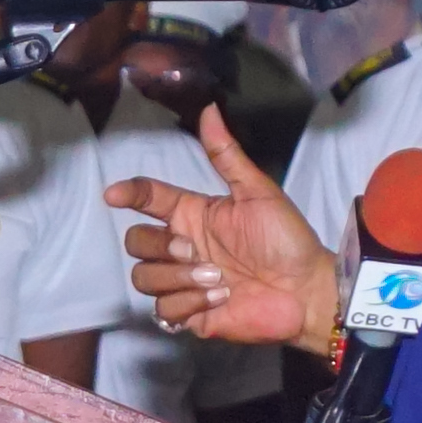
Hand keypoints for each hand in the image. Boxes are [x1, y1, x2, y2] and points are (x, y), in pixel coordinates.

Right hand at [107, 108, 337, 349]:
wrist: (306, 290)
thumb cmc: (287, 240)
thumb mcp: (258, 192)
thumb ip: (226, 155)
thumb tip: (209, 108)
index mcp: (194, 215)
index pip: (148, 198)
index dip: (128, 193)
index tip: (114, 195)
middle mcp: (184, 247)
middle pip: (135, 242)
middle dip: (160, 246)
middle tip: (197, 252)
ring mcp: (184, 282)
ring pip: (144, 278)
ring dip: (178, 278)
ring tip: (218, 280)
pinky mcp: (191, 314)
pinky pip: (164, 310)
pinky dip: (189, 304)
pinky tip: (221, 299)